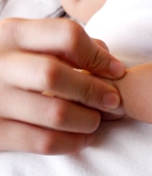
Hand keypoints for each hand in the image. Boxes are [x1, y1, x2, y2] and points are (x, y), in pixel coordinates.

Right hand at [0, 17, 124, 153]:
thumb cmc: (10, 62)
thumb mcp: (27, 40)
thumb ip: (65, 44)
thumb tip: (109, 62)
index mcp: (13, 33)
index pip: (66, 35)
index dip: (98, 55)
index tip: (117, 71)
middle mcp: (0, 63)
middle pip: (57, 75)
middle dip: (94, 90)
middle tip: (114, 100)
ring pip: (53, 113)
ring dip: (86, 120)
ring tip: (97, 120)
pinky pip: (41, 142)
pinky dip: (70, 143)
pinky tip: (82, 139)